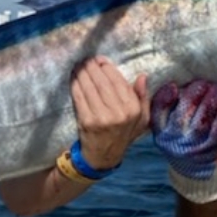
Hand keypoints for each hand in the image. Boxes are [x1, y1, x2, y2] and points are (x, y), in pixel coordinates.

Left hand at [70, 56, 149, 170]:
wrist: (103, 157)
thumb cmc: (123, 134)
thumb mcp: (141, 119)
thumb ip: (143, 97)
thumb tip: (142, 77)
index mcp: (133, 109)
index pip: (118, 81)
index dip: (107, 67)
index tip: (100, 60)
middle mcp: (119, 112)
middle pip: (102, 81)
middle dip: (92, 67)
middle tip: (86, 60)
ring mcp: (101, 117)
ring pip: (90, 86)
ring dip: (82, 72)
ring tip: (79, 65)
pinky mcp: (86, 121)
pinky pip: (79, 96)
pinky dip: (75, 84)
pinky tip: (74, 77)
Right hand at [150, 79, 216, 203]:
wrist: (194, 172)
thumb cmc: (181, 142)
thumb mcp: (167, 129)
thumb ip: (167, 109)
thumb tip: (174, 86)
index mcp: (160, 133)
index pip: (158, 113)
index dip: (164, 98)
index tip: (174, 86)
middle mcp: (174, 141)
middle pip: (183, 113)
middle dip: (195, 94)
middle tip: (204, 83)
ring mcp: (193, 146)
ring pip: (203, 119)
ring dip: (212, 99)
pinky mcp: (211, 148)